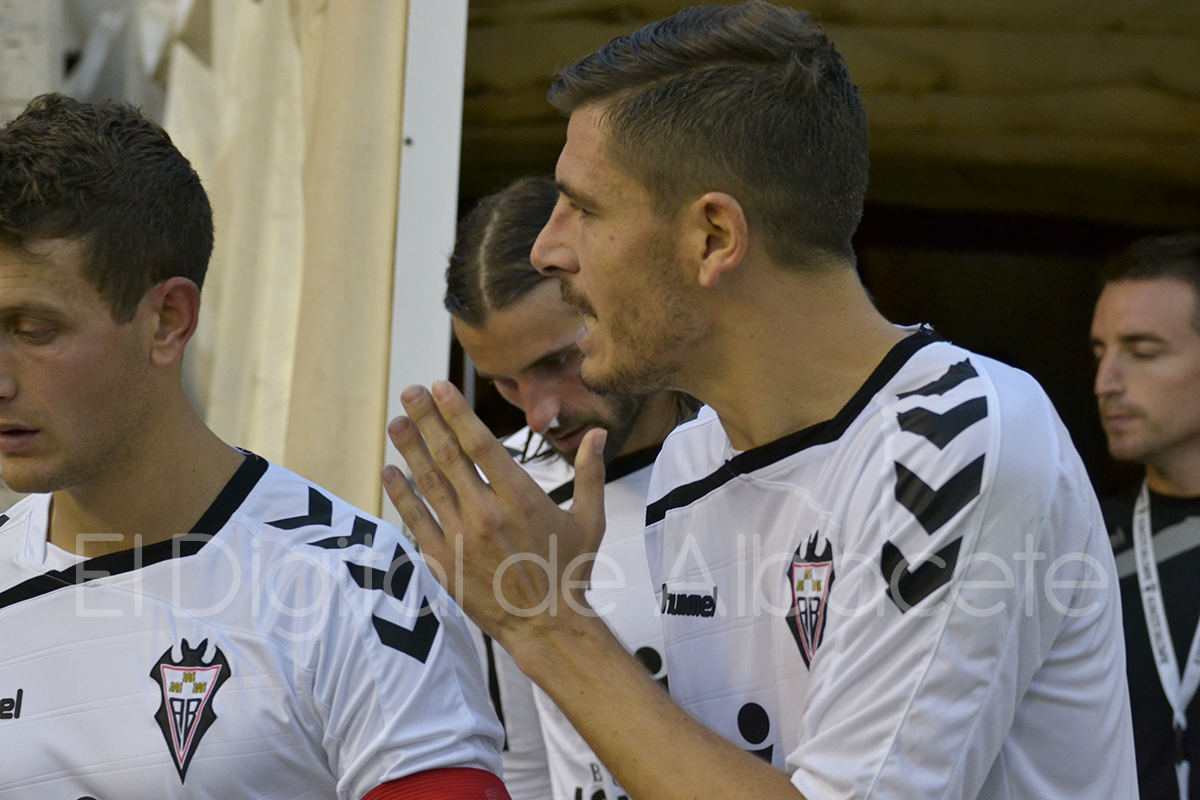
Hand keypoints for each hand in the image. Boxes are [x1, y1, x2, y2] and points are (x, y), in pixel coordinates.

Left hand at [382, 381, 608, 649]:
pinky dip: (402, 496)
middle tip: (410, 392)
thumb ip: (590, 473)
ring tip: (396, 423)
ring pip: (429, 484)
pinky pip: (417, 522)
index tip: (439, 388)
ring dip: (410, 450)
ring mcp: (463, 538)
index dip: (457, 413)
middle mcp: (488, 513)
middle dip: (426, 420)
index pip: (481, 444)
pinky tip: (390, 473)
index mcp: (522, 498)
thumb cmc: (570, 570)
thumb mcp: (590, 520)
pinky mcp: (445, 562)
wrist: (548, 625)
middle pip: (449, 456)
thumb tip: (597, 432)